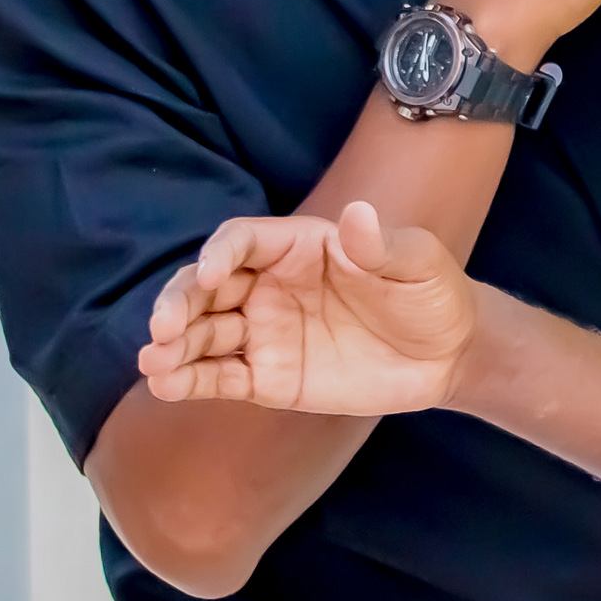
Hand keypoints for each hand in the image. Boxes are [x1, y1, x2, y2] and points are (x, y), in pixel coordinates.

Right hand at [138, 201, 477, 414]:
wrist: (448, 355)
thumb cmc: (432, 295)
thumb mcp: (419, 263)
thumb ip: (383, 246)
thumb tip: (356, 214)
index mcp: (299, 246)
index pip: (243, 240)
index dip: (221, 253)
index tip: (210, 274)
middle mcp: (270, 286)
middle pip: (208, 287)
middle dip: (180, 302)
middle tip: (164, 327)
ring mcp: (266, 332)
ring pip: (206, 334)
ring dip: (174, 346)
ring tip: (153, 362)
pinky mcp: (270, 378)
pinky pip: (221, 378)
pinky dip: (190, 382)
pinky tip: (164, 386)